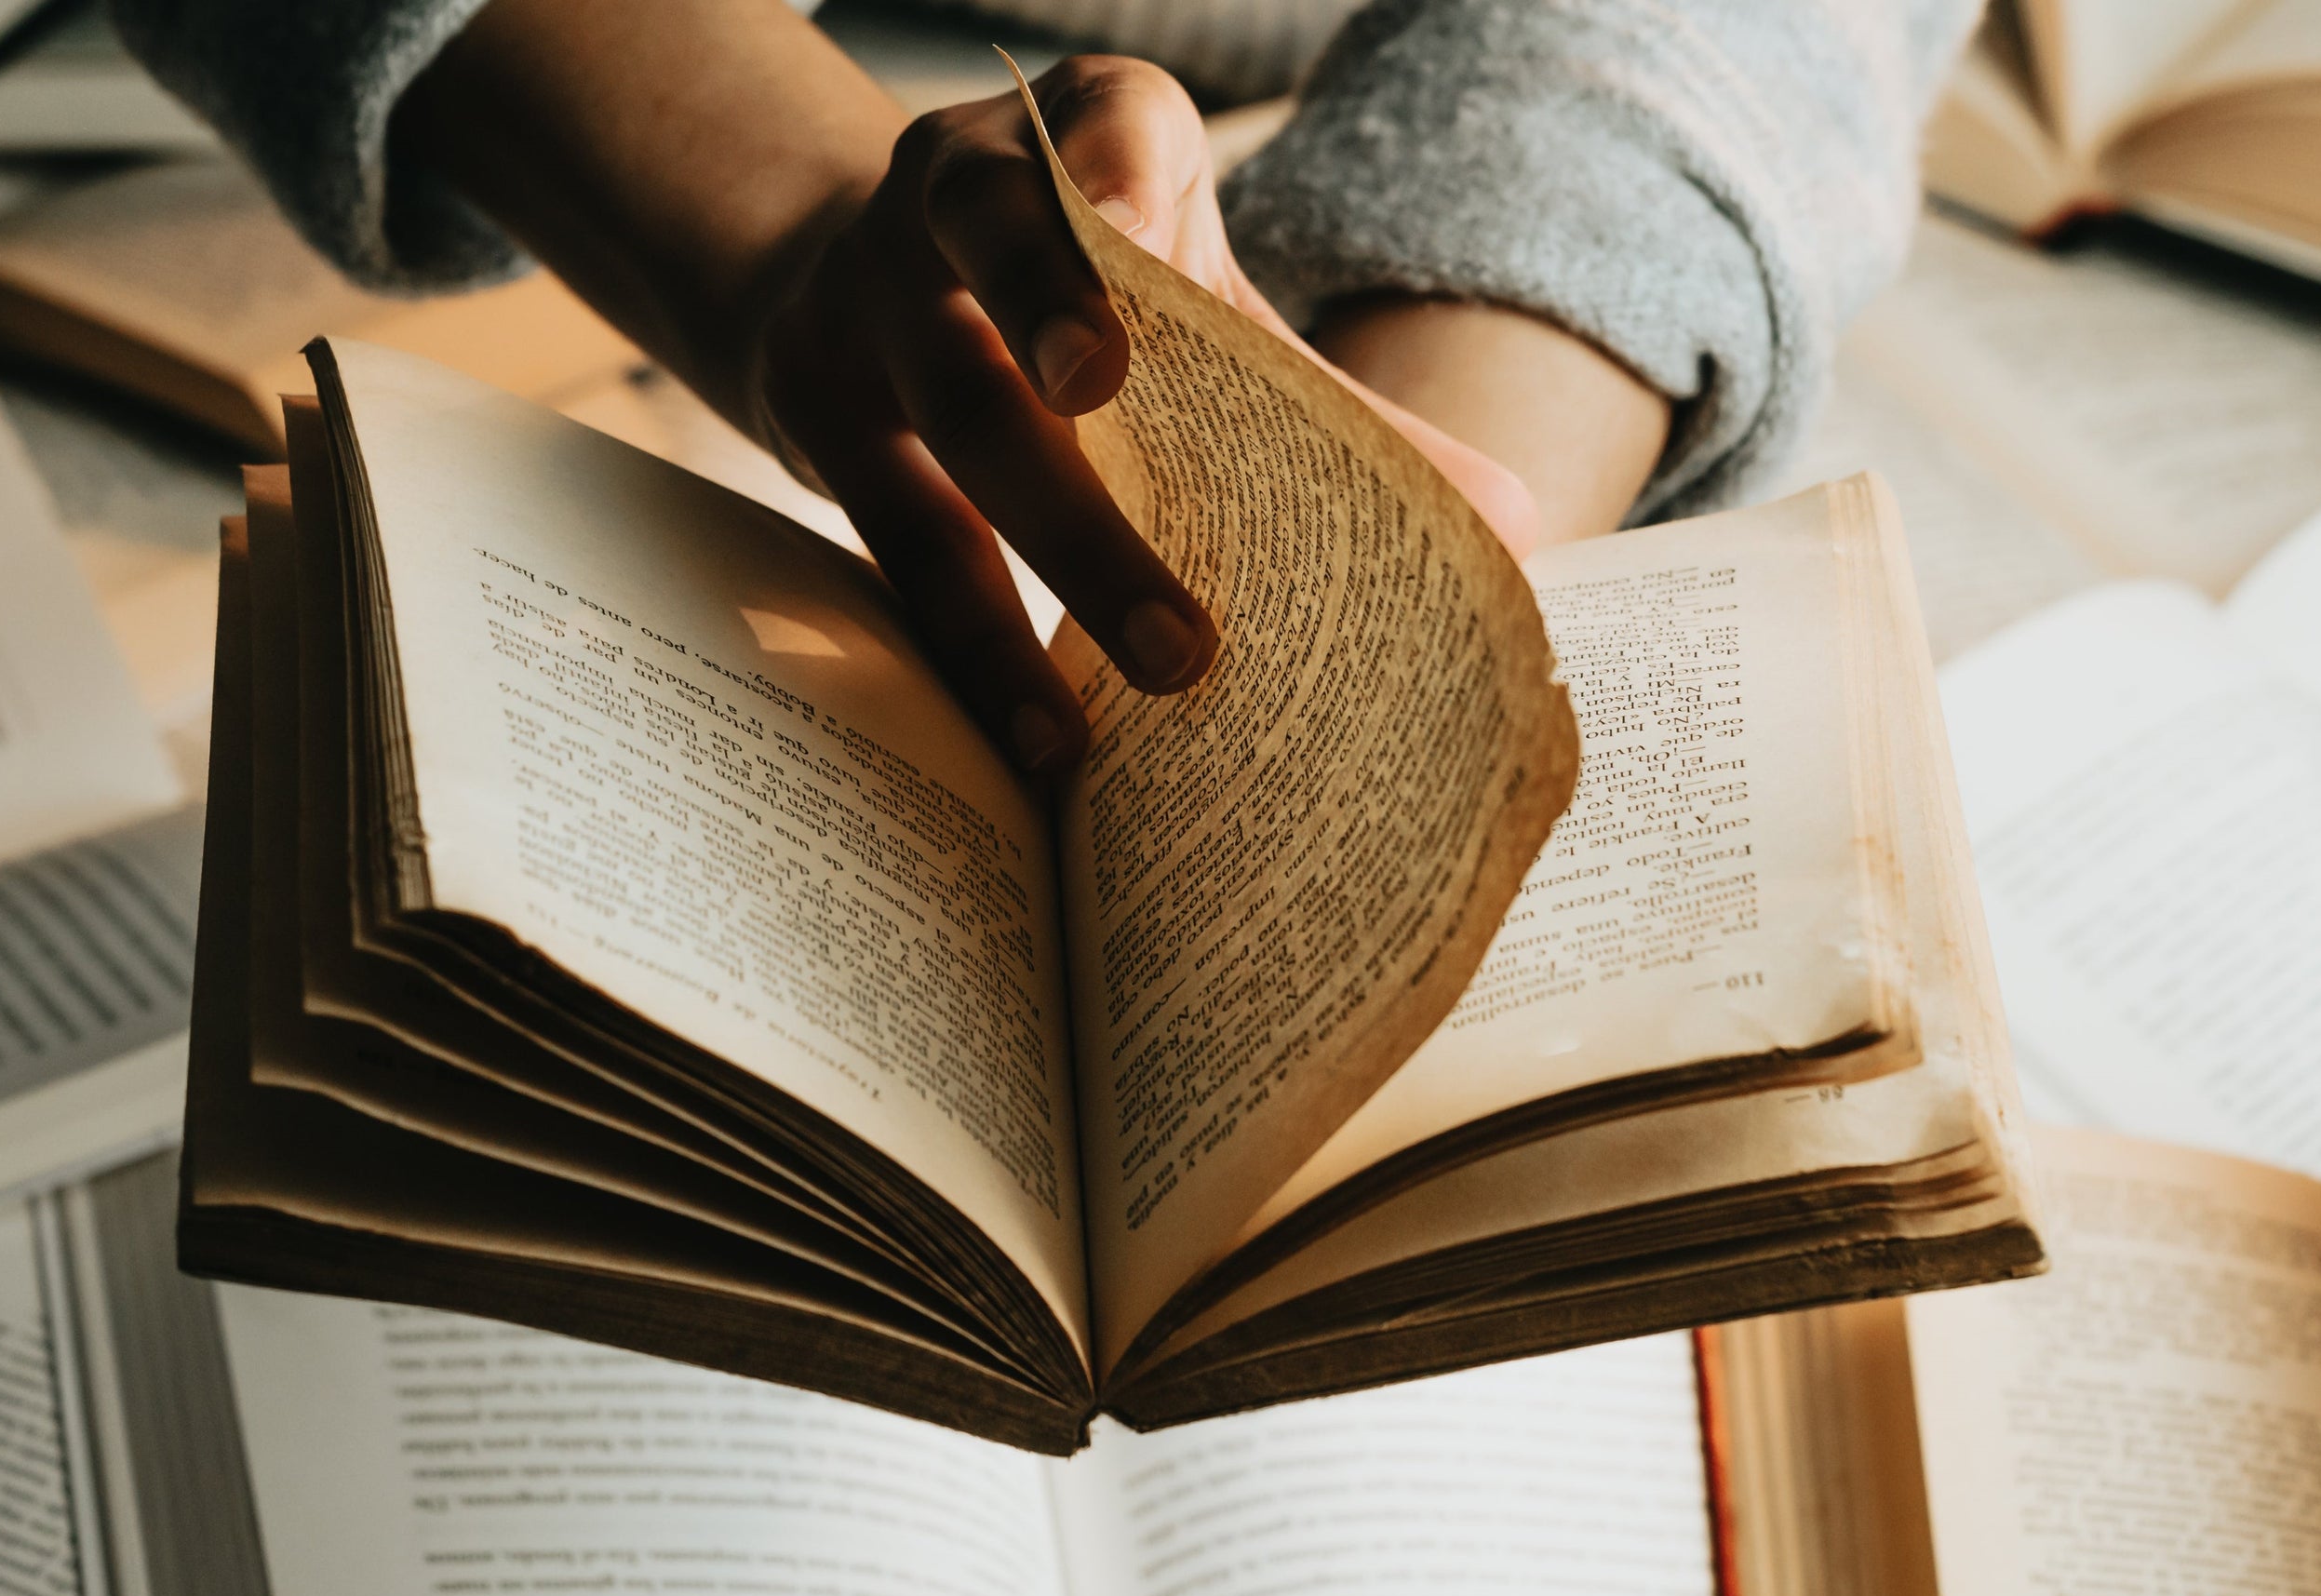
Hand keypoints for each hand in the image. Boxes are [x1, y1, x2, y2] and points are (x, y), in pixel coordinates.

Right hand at [745, 56, 1540, 775]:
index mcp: (1068, 136)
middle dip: (1087, 472)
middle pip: (1005, 318)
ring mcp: (860, 301)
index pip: (1105, 129)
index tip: (1149, 287)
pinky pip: (884, 540)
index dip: (1120, 192)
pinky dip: (965, 645)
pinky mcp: (808, 403)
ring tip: (1109, 712)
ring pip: (942, 444)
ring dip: (1034, 586)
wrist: (866, 261)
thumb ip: (1324, 394)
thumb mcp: (1195, 293)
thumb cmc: (1081, 285)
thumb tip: (1512, 526)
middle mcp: (945, 194)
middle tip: (1178, 621)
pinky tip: (1035, 741)